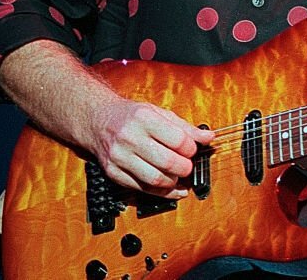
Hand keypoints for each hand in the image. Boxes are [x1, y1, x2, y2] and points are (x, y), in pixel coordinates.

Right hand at [88, 97, 214, 198]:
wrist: (98, 121)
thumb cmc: (132, 116)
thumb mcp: (159, 113)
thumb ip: (185, 127)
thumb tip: (208, 137)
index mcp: (144, 118)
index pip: (177, 139)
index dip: (191, 148)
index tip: (193, 150)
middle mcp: (130, 137)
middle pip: (167, 162)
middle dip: (185, 168)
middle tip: (188, 166)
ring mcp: (120, 157)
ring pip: (154, 179)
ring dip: (173, 182)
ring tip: (178, 176)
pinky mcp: (113, 173)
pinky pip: (141, 188)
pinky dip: (160, 193)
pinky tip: (171, 189)